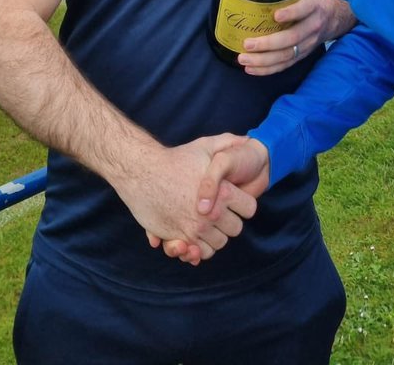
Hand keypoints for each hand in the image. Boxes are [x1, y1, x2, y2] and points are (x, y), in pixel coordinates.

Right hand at [113, 134, 256, 263]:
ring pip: (219, 243)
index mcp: (223, 192)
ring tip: (206, 221)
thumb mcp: (205, 146)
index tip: (233, 199)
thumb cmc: (176, 159)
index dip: (242, 204)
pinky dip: (200, 248)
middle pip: (235, 229)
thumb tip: (246, 140)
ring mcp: (195, 228)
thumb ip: (228, 143)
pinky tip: (196, 233)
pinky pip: (200, 253)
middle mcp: (212, 214)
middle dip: (229, 221)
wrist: (143, 172)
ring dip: (214, 235)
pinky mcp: (180, 238)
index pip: (249, 209)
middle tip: (218, 210)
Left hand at [237, 0, 355, 75]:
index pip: (304, 9)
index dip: (292, 13)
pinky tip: (251, 68)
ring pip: (287, 55)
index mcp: (313, 6)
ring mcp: (309, 43)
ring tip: (244, 59)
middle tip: (247, 43)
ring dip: (264, 60)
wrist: (332, 17)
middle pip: (292, 37)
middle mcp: (312, 26)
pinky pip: (285, 65)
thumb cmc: (308, 1)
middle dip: (269, 43)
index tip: (276, 15)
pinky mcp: (303, 55)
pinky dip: (267, 69)